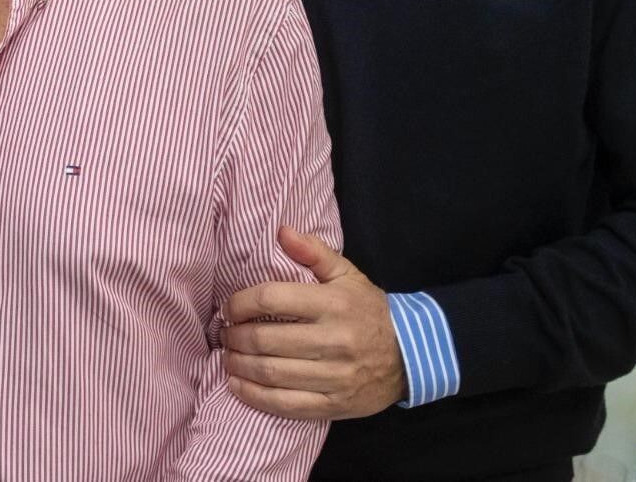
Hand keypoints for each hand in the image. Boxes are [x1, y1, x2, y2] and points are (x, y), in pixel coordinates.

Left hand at [220, 226, 406, 420]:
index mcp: (333, 304)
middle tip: (223, 334)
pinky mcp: (334, 405)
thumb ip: (313, 251)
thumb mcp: (347, 274)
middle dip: (234, 336)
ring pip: (271, 373)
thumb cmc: (369, 310)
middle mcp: (334, 340)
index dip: (240, 303)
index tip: (227, 307)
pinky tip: (237, 384)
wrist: (412, 355)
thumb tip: (281, 230)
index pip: (272, 299)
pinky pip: (285, 404)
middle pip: (266, 339)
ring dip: (239, 365)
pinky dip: (254, 396)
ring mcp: (334, 376)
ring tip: (226, 356)